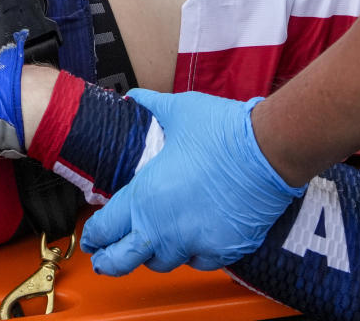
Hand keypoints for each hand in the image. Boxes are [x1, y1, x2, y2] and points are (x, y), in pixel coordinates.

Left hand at [81, 89, 305, 274]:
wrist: (269, 150)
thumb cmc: (222, 131)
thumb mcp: (176, 110)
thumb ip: (150, 105)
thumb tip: (134, 96)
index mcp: (144, 196)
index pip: (106, 228)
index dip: (93, 235)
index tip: (90, 238)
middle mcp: (164, 227)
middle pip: (124, 259)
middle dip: (109, 261)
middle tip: (102, 261)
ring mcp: (194, 242)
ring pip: (162, 263)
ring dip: (153, 256)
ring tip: (149, 247)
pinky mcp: (224, 250)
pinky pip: (199, 264)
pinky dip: (190, 257)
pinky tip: (188, 246)